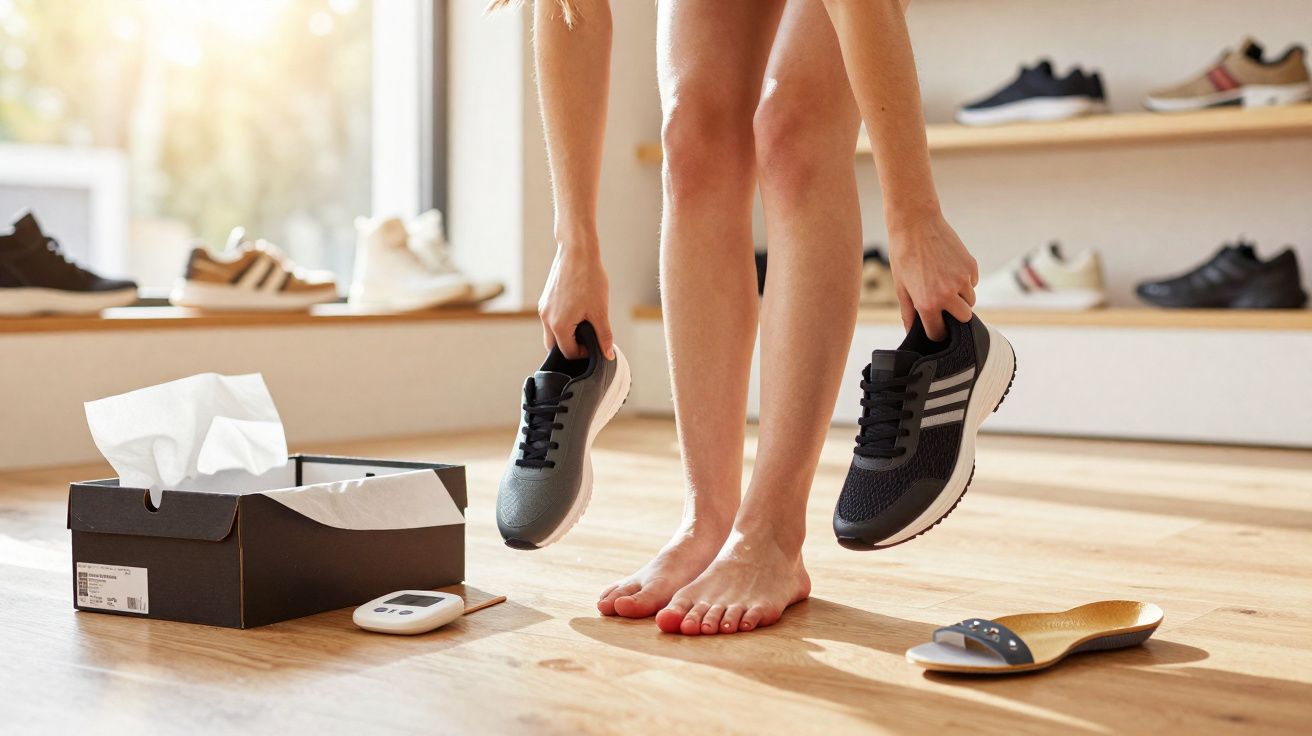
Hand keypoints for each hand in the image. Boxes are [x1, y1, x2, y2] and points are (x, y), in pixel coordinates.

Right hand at [538, 243, 614, 359]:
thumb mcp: (600, 311)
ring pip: (552, 333)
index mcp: (559, 325)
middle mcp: (546, 319)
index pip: (568, 353)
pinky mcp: (545, 300)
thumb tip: (608, 354)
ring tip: (584, 322)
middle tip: (589, 337)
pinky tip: (577, 311)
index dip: (584, 354)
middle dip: (572, 347)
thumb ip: (604, 336)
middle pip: (555, 346)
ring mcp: (543, 309)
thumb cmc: (589, 278)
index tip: (595, 344)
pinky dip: (562, 322)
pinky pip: (551, 319)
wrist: (576, 251)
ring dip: (567, 334)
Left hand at [888, 213, 977, 340]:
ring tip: (943, 282)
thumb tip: (911, 331)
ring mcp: (962, 280)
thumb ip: (908, 312)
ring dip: (961, 297)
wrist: (916, 223)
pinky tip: (949, 268)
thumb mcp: (901, 286)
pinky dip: (965, 281)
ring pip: (970, 301)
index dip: (937, 332)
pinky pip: (973, 283)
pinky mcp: (971, 266)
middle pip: (964, 318)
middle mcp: (948, 294)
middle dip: (954, 315)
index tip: (936, 328)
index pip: (939, 333)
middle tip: (942, 303)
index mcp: (927, 303)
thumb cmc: (903, 254)